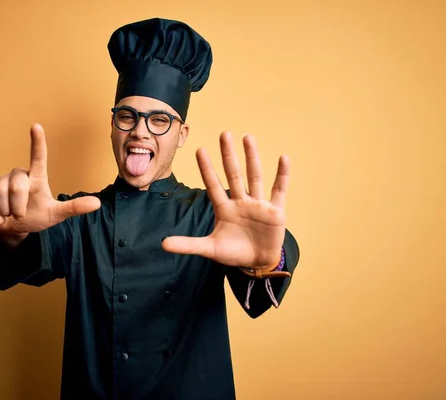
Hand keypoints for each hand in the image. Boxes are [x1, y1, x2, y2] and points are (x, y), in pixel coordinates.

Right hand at [0, 123, 100, 243]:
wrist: (13, 229)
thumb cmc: (37, 216)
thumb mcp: (56, 214)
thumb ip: (74, 207)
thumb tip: (98, 204)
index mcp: (36, 177)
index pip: (38, 157)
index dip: (37, 142)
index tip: (36, 126)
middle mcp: (19, 174)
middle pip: (17, 187)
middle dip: (19, 207)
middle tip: (21, 214)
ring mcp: (0, 181)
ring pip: (1, 194)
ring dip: (7, 212)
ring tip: (10, 214)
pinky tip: (0, 216)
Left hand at [162, 132, 288, 273]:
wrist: (258, 262)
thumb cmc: (233, 252)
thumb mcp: (210, 248)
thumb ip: (188, 244)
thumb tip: (162, 244)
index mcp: (224, 209)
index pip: (213, 185)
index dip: (207, 169)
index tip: (199, 150)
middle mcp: (240, 202)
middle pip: (234, 174)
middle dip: (229, 155)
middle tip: (224, 134)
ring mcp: (258, 204)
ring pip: (255, 177)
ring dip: (252, 158)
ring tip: (248, 137)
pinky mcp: (275, 211)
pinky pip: (279, 190)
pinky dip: (282, 175)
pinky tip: (283, 158)